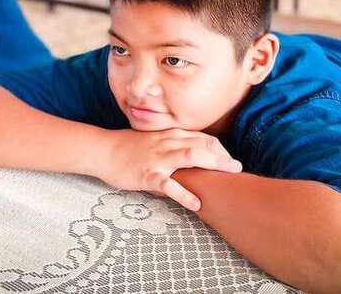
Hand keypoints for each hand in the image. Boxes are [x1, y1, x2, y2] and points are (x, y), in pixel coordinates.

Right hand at [96, 128, 241, 211]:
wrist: (102, 150)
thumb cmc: (128, 147)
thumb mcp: (154, 141)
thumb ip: (174, 146)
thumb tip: (193, 158)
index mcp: (171, 135)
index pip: (204, 138)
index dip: (220, 150)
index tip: (229, 161)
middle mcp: (168, 143)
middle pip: (203, 145)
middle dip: (223, 157)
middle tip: (237, 169)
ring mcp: (158, 158)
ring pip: (191, 157)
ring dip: (213, 166)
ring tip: (227, 178)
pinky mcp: (148, 175)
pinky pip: (169, 185)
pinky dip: (185, 195)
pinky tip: (197, 204)